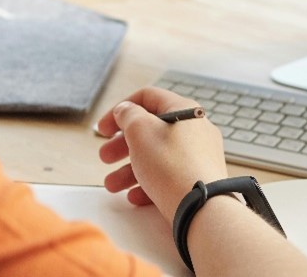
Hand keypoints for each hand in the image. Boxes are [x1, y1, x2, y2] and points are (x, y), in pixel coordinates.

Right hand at [96, 87, 229, 219]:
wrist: (201, 208)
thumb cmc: (173, 166)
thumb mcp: (140, 131)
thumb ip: (128, 115)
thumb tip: (126, 110)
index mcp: (183, 111)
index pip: (147, 98)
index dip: (120, 110)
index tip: (104, 129)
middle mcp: (195, 130)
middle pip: (150, 130)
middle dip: (122, 145)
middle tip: (105, 157)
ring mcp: (199, 156)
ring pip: (157, 157)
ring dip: (129, 170)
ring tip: (113, 185)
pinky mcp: (199, 180)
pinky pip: (169, 177)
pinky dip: (149, 184)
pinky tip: (135, 197)